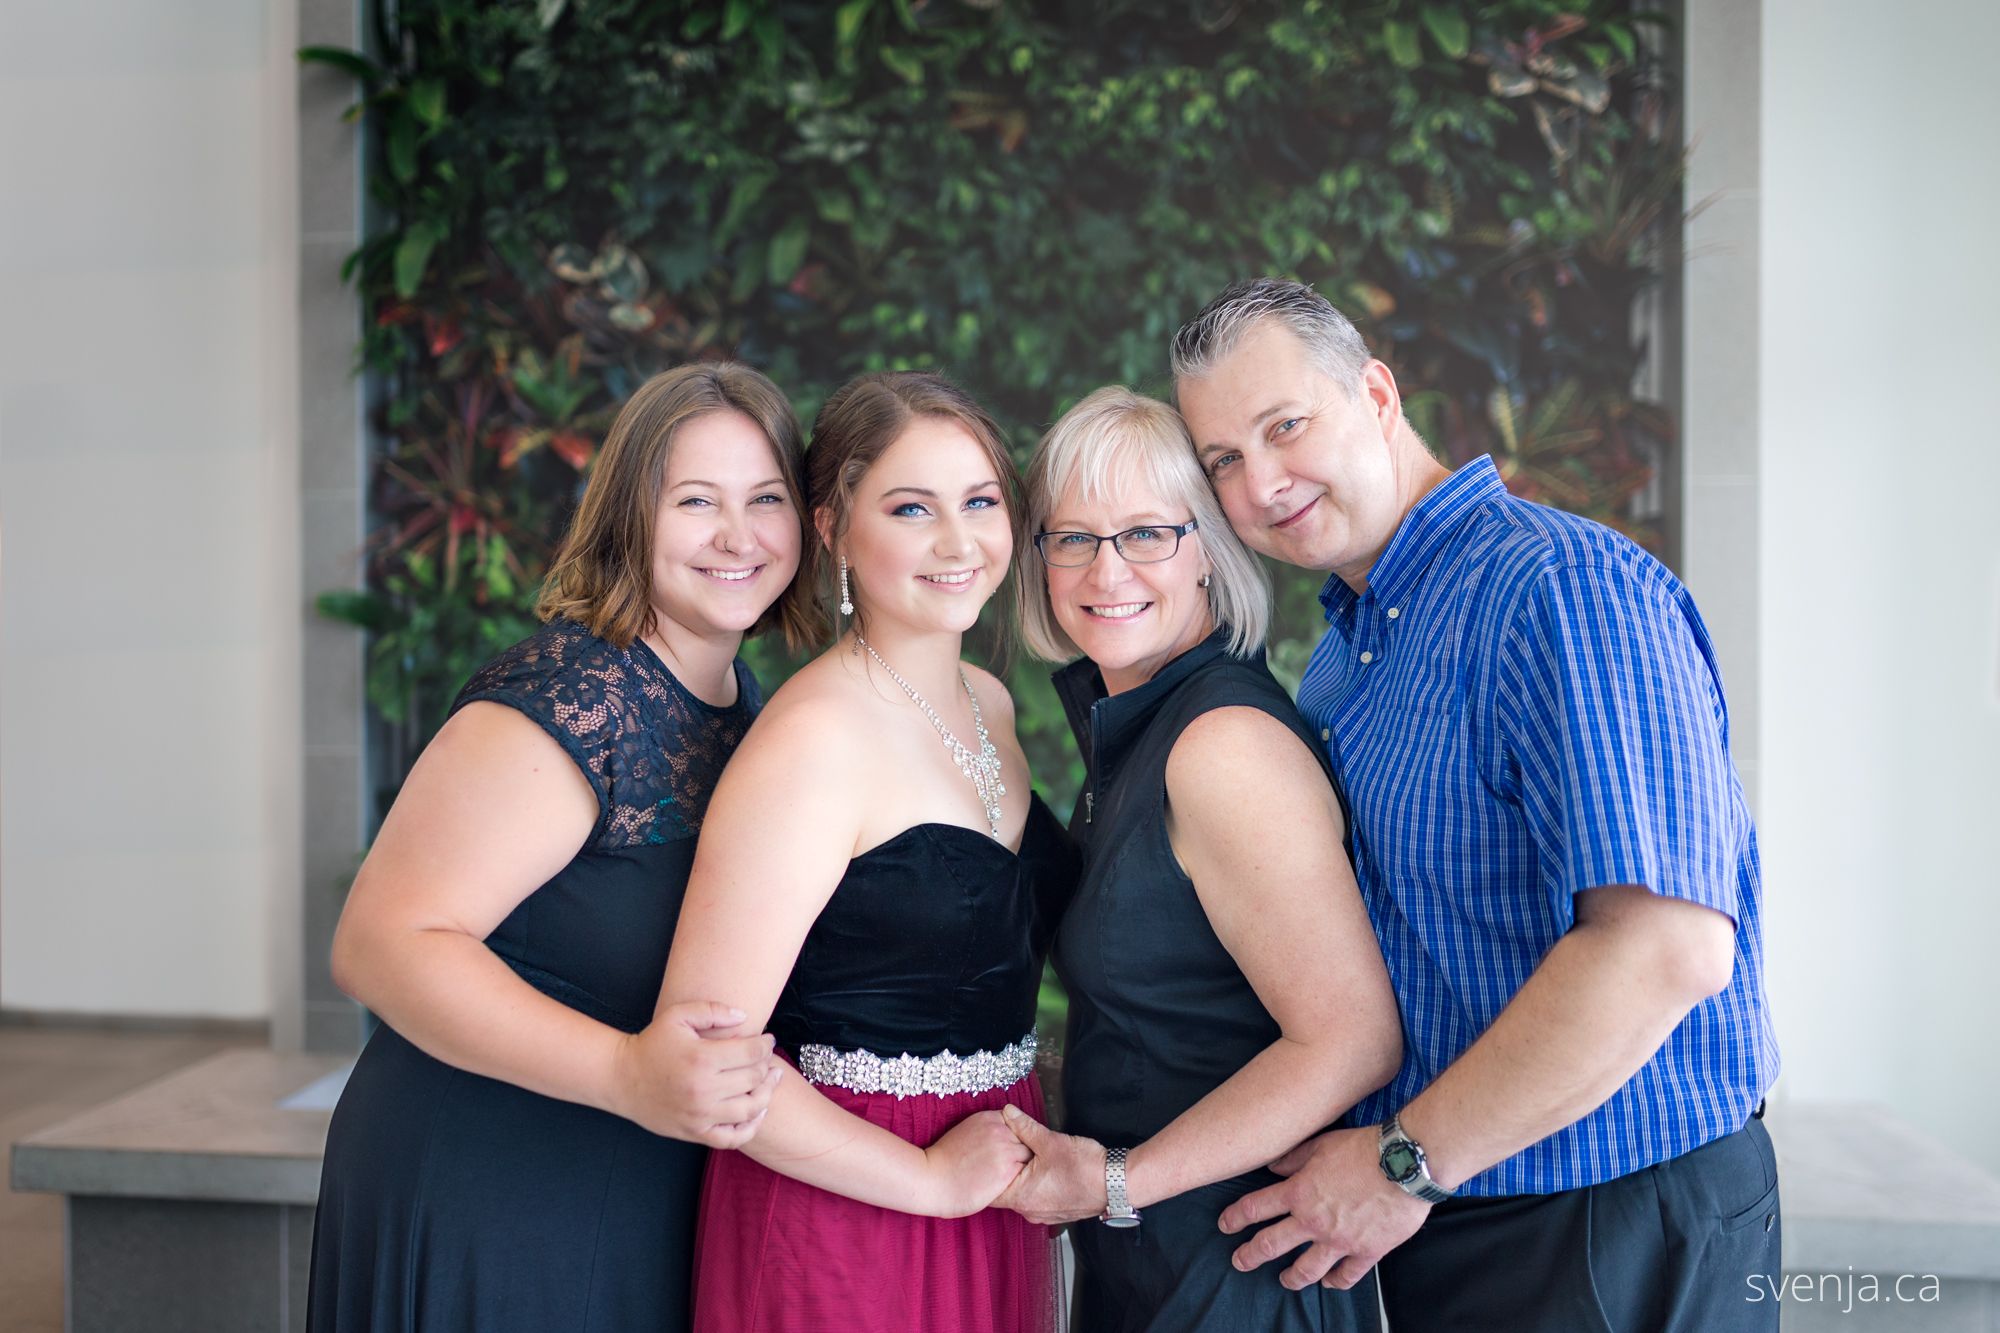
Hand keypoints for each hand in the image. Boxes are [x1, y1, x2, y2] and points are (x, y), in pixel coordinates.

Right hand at [611, 1001, 779, 1147]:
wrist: (622, 1078)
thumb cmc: (652, 1044)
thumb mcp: (678, 1016)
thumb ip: (713, 1010)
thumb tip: (744, 1017)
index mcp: (702, 1058)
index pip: (751, 1053)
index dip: (766, 1045)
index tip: (767, 1040)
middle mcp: (704, 1089)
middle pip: (754, 1079)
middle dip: (766, 1066)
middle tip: (767, 1059)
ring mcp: (700, 1114)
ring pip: (750, 1109)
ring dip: (766, 1094)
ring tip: (769, 1082)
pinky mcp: (695, 1132)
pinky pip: (733, 1138)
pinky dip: (751, 1128)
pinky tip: (756, 1112)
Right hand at [920, 1109, 1031, 1217]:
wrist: (931, 1179)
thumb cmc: (945, 1161)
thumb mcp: (967, 1131)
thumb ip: (989, 1129)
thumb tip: (1004, 1135)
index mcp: (990, 1117)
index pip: (1019, 1125)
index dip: (1015, 1140)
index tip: (1007, 1152)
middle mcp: (1001, 1130)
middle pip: (1027, 1139)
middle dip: (1021, 1153)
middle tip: (1010, 1167)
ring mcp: (1005, 1150)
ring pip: (1029, 1157)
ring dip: (1022, 1167)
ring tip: (1007, 1178)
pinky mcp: (1007, 1171)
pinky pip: (1025, 1174)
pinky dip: (1020, 1181)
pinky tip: (1005, 1186)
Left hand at [990, 1103, 1107, 1224]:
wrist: (1116, 1184)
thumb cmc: (1085, 1168)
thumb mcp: (1050, 1141)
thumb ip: (1024, 1127)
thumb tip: (1008, 1113)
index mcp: (1022, 1197)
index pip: (990, 1190)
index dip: (987, 1171)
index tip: (988, 1157)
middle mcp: (1030, 1211)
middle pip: (1006, 1192)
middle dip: (1006, 1171)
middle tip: (1008, 1152)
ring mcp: (1045, 1215)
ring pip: (1023, 1196)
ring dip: (1023, 1179)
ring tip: (1029, 1159)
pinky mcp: (1057, 1213)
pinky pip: (1038, 1200)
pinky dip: (1037, 1186)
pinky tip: (1046, 1171)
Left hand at [1217, 1126, 1430, 1290]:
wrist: (1404, 1165)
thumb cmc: (1364, 1149)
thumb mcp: (1321, 1144)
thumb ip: (1293, 1158)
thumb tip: (1272, 1166)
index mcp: (1300, 1192)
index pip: (1256, 1208)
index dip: (1235, 1217)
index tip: (1225, 1225)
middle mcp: (1313, 1221)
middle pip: (1271, 1244)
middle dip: (1250, 1255)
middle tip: (1239, 1262)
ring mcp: (1339, 1241)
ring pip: (1305, 1269)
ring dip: (1290, 1277)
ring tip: (1284, 1280)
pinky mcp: (1366, 1252)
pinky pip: (1346, 1276)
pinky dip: (1335, 1282)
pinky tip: (1328, 1282)